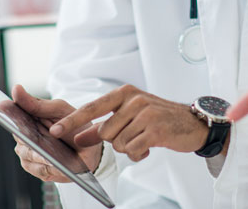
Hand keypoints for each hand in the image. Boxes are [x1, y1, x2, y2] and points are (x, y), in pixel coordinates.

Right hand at [10, 84, 102, 181]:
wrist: (91, 148)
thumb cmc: (73, 124)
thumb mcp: (59, 109)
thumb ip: (37, 103)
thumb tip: (16, 89)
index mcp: (27, 118)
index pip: (11, 114)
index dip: (7, 111)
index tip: (2, 106)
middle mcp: (24, 137)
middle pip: (20, 137)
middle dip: (28, 137)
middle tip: (37, 137)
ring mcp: (29, 154)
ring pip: (28, 155)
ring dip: (39, 155)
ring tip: (50, 155)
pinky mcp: (38, 169)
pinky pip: (38, 169)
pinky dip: (46, 167)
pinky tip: (55, 164)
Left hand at [50, 84, 209, 161]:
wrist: (192, 124)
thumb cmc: (158, 119)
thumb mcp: (129, 116)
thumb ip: (102, 126)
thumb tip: (78, 138)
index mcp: (124, 93)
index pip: (92, 107)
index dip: (72, 121)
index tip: (54, 130)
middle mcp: (134, 99)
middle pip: (105, 132)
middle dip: (116, 141)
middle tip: (133, 136)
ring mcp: (145, 113)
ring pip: (118, 143)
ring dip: (128, 148)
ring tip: (143, 140)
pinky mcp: (155, 130)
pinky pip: (132, 151)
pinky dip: (138, 154)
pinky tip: (149, 147)